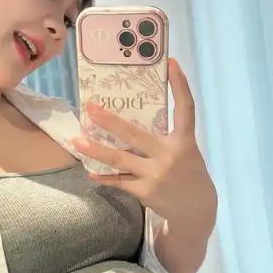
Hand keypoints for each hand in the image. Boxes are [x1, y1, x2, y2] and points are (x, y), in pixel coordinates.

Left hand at [71, 58, 217, 234]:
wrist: (196, 209)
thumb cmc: (187, 172)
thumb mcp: (186, 150)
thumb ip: (165, 136)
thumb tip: (132, 118)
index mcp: (184, 140)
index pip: (185, 108)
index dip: (180, 85)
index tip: (170, 63)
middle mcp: (170, 155)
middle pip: (135, 134)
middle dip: (110, 121)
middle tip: (90, 107)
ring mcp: (156, 174)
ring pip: (120, 159)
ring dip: (95, 150)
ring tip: (76, 140)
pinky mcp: (146, 191)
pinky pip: (119, 181)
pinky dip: (104, 176)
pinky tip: (89, 172)